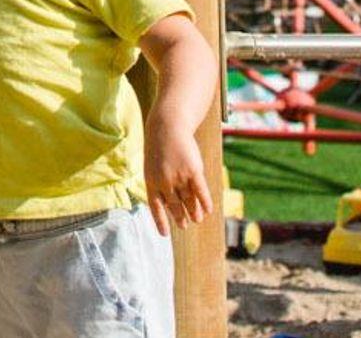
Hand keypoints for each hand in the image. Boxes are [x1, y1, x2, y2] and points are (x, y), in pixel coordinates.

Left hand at [142, 119, 213, 236]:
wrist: (167, 126)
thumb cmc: (159, 147)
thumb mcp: (153, 166)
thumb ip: (160, 184)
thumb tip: (170, 204)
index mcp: (151, 181)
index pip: (155, 207)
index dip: (160, 221)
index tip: (164, 235)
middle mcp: (165, 181)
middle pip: (175, 205)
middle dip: (180, 217)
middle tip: (184, 225)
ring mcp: (179, 177)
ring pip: (189, 200)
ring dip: (194, 211)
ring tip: (197, 219)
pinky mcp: (194, 171)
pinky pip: (201, 192)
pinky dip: (205, 202)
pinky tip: (209, 210)